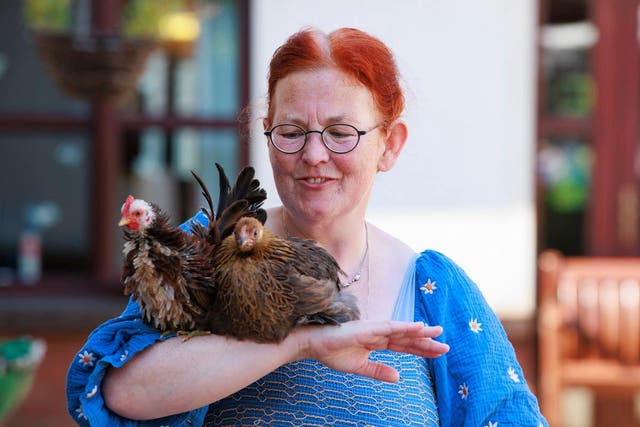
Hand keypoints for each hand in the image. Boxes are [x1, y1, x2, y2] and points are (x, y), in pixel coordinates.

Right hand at [292, 320, 448, 382]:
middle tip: (446, 346)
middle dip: (426, 342)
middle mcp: (378, 333)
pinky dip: (405, 326)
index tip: (438, 352)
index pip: (404, 346)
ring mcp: (374, 329)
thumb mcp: (360, 367)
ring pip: (403, 330)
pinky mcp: (368, 328)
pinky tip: (418, 327)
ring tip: (438, 333)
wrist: (313, 344)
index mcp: (377, 342)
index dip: (421, 349)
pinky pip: (390, 327)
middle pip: (407, 338)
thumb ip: (378, 371)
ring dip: (421, 332)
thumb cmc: (332, 353)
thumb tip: (398, 377)